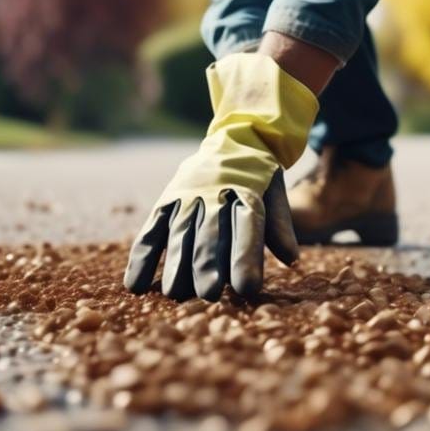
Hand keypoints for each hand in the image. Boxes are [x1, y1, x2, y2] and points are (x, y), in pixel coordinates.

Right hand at [123, 53, 318, 299]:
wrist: (236, 136)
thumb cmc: (260, 178)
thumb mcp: (276, 194)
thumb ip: (281, 226)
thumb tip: (292, 259)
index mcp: (248, 192)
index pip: (249, 227)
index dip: (247, 257)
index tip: (247, 288)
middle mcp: (215, 193)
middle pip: (211, 233)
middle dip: (208, 264)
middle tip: (208, 294)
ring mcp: (187, 196)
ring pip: (179, 232)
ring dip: (175, 264)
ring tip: (175, 293)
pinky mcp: (167, 201)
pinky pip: (151, 230)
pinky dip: (142, 257)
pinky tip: (136, 285)